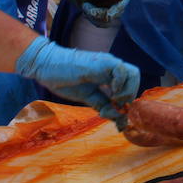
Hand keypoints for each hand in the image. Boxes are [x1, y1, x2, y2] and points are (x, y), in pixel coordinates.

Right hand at [15, 36, 139, 123]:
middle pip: (135, 78)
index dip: (127, 101)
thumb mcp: (88, 97)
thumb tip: (119, 120)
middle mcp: (112, 68)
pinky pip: (121, 70)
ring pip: (133, 73)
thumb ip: (103, 106)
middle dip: (130, 96)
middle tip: (117, 106)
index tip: (119, 115)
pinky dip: (120, 83)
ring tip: (115, 100)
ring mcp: (108, 63)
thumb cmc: (65, 80)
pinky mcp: (102, 61)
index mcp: (109, 76)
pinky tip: (110, 91)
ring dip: (128, 90)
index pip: (129, 86)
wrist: (47, 67)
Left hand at [52, 0, 127, 26]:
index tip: (108, 12)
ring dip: (95, 16)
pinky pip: (100, 23)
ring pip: (108, 20)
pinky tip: (85, 8)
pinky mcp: (99, 13)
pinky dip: (91, 18)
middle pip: (117, 13)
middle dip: (102, 13)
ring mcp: (107, 7)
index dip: (118, 7)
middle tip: (87, 6)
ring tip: (85, 6)